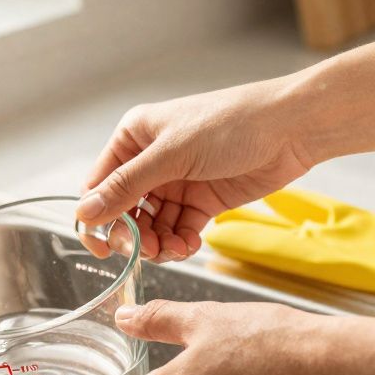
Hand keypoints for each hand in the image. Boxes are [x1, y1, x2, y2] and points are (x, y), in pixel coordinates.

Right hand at [81, 77, 317, 261]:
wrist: (291, 128)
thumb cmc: (231, 124)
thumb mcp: (172, 154)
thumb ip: (126, 187)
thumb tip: (84, 213)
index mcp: (134, 138)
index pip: (100, 184)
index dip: (97, 218)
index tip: (103, 248)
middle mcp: (151, 160)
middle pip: (125, 210)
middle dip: (134, 234)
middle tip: (148, 249)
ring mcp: (177, 181)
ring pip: (152, 225)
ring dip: (159, 243)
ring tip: (175, 251)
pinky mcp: (202, 200)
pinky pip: (179, 229)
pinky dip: (180, 242)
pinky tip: (189, 246)